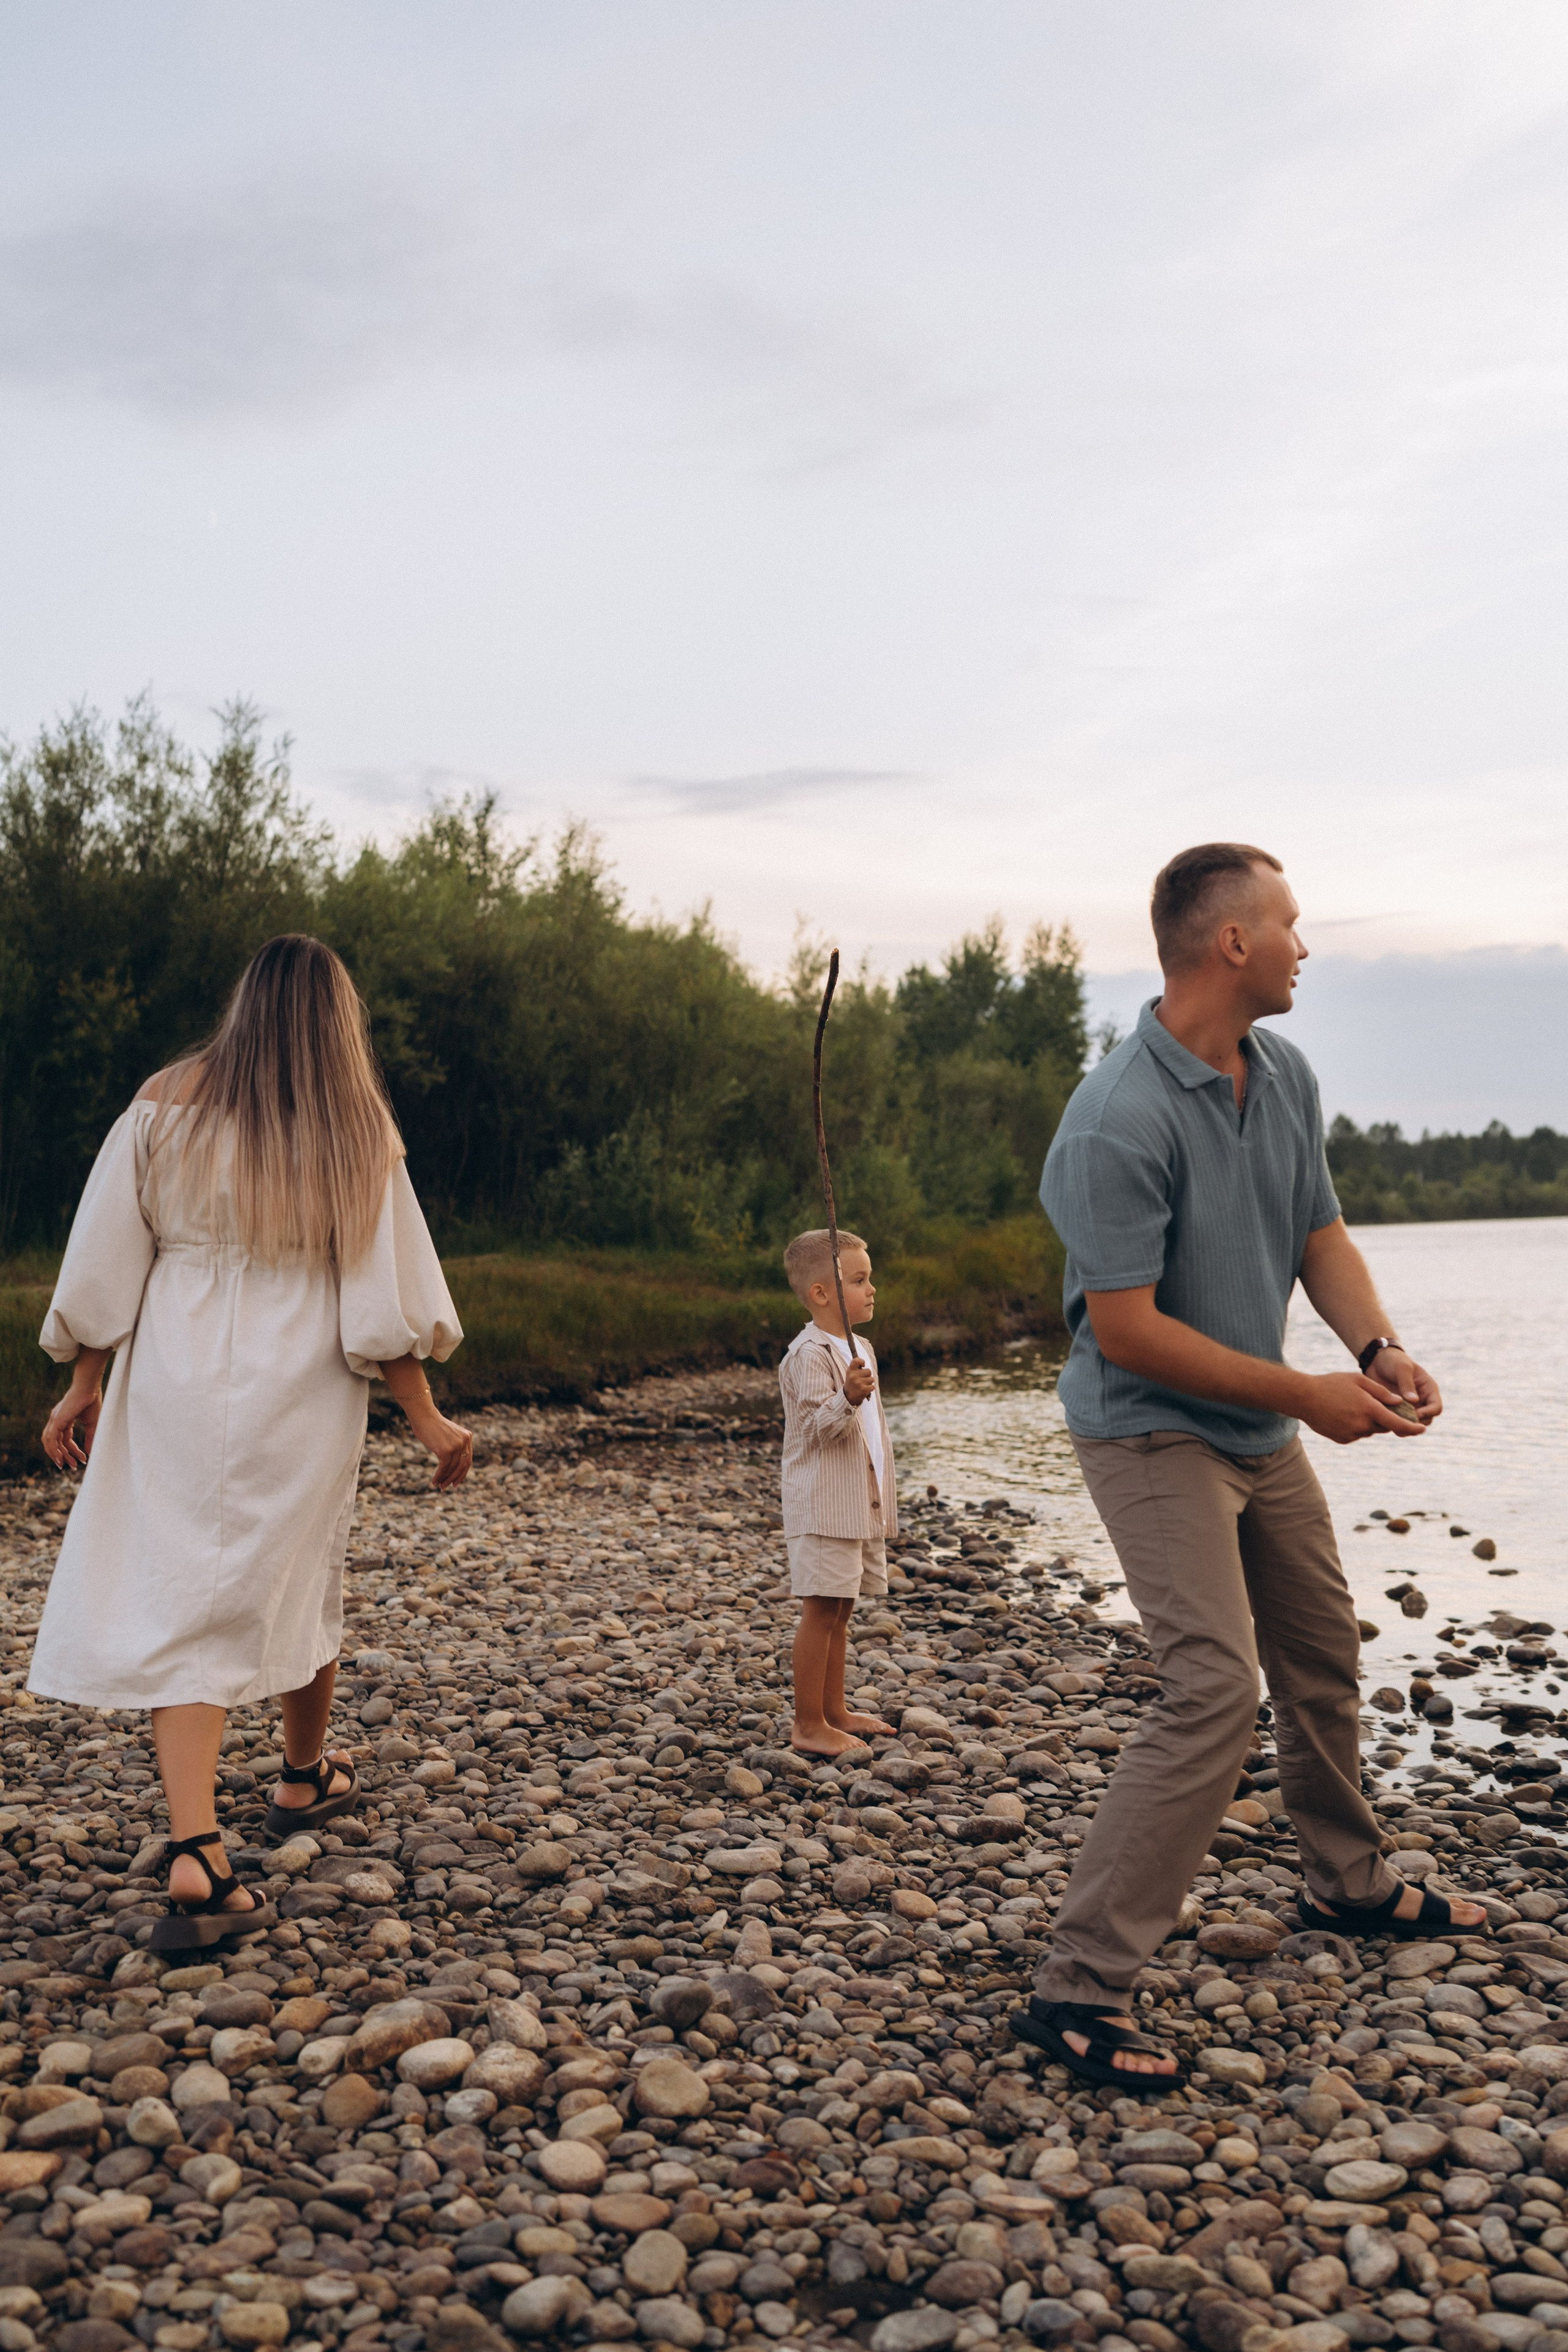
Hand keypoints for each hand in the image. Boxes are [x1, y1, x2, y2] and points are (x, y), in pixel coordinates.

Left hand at [41, 1384, 101, 1471]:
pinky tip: (60, 1458)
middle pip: (55, 1442)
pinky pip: (51, 1439)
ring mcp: (55, 1420)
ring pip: (50, 1442)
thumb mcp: (93, 1423)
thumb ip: (91, 1437)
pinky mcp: (56, 1420)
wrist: (89, 1387)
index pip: (65, 1439)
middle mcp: (57, 1420)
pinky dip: (54, 1449)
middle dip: (63, 1455)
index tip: (82, 1459)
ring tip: (64, 1465)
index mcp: (64, 1419)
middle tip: (73, 1466)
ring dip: (56, 1455)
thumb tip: (90, 1452)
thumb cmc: (92, 1400)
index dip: (73, 1450)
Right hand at [407, 1400, 473, 1488]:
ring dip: (445, 1479)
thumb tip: (451, 1465)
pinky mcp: (446, 1451)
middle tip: (446, 1487)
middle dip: (454, 1478)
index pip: (467, 1460)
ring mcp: (456, 1446)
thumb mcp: (448, 1435)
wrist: (423, 1416)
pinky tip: (434, 1481)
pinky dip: (439, 1477)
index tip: (456, 1482)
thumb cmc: (432, 1425)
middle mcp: (464, 1441)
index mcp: (467, 1437)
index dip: (462, 1473)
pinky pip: (444, 1468)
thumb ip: (453, 1446)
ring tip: (438, 1485)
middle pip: (462, 1466)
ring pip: (452, 1469)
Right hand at [843, 1361, 876, 1406]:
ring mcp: (858, 1383)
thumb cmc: (852, 1384)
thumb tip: (864, 1364)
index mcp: (850, 1371)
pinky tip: (864, 1390)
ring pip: (871, 1379)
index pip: (856, 1360)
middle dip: (867, 1376)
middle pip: (868, 1371)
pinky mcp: (863, 1389)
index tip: (863, 1365)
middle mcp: (853, 1376)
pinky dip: (870, 1389)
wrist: (847, 1398)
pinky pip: (872, 1386)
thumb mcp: (850, 1374)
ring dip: (869, 1383)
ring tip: (862, 1386)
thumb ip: (856, 1368)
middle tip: (861, 1380)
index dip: (862, 1361)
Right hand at [1298, 1371, 1429, 1445]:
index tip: (1422, 1429)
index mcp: (1369, 1409)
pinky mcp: (1343, 1439)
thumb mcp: (1358, 1380)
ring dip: (1368, 1421)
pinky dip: (1355, 1426)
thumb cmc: (1331, 1384)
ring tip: (1351, 1405)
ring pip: (1369, 1430)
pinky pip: (1357, 1434)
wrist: (1303, 1398)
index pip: (1398, 1423)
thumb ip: (1381, 1392)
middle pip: (1384, 1426)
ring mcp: (1352, 1434)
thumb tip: (1399, 1402)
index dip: (1412, 1427)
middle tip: (1373, 1403)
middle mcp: (1363, 1425)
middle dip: (1384, 1417)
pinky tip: (1342, 1413)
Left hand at [1368, 1346, 1440, 1422]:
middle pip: (1426, 1420)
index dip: (1428, 1413)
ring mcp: (1409, 1407)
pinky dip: (1393, 1424)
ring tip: (1392, 1425)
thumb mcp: (1401, 1368)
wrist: (1376, 1361)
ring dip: (1404, 1427)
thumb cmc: (1393, 1360)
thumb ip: (1407, 1383)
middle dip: (1416, 1423)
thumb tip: (1414, 1401)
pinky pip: (1398, 1422)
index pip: (1436, 1407)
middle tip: (1402, 1422)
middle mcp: (1421, 1401)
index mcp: (1428, 1389)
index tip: (1415, 1414)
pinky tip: (1384, 1422)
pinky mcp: (1396, 1410)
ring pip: (1412, 1424)